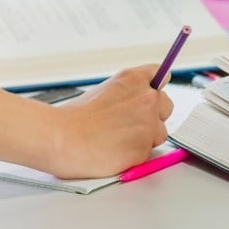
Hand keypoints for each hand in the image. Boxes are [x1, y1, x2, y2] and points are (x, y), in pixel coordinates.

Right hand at [46, 64, 173, 178]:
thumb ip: (128, 92)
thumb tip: (140, 98)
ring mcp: (150, 124)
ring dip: (146, 137)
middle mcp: (148, 98)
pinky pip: (148, 151)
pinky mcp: (146, 147)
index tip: (151, 93)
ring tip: (118, 139)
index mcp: (134, 79)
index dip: (154, 88)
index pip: (161, 75)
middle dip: (153, 115)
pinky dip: (136, 154)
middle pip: (166, 106)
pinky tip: (116, 151)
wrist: (62, 139)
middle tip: (129, 123)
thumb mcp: (103, 90)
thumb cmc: (74, 118)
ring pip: (160, 132)